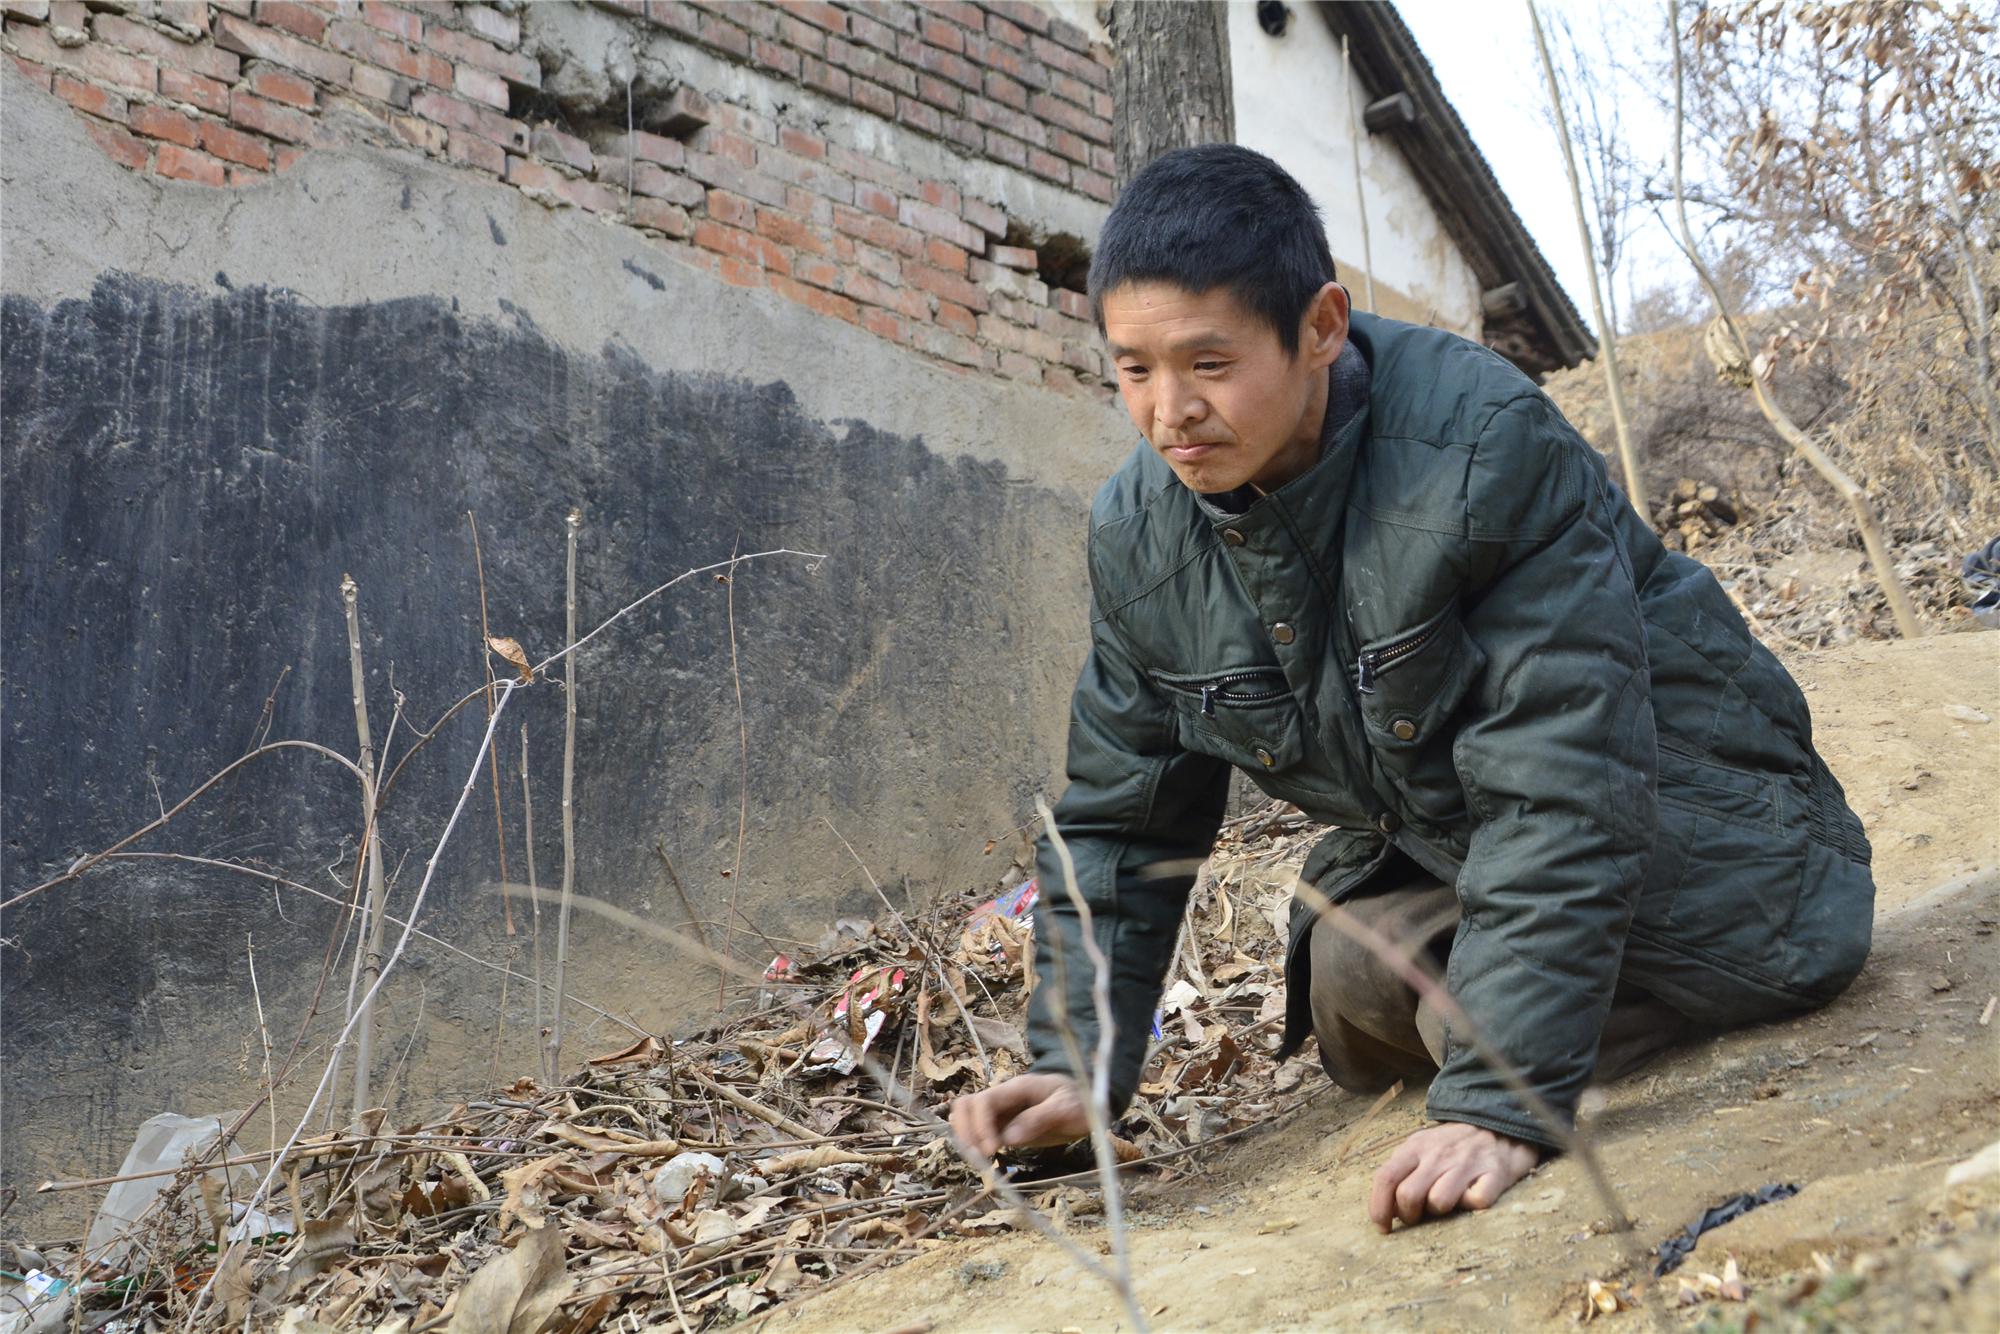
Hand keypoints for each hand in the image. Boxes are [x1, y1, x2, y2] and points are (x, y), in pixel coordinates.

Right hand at [948, 1074, 1088, 1158]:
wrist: (1086, 1103)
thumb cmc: (1079, 1102)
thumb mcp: (1067, 1108)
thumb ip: (1039, 1118)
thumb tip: (1009, 1138)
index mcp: (1018, 1088)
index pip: (984, 1102)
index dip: (981, 1125)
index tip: (992, 1149)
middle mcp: (1004, 1097)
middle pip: (966, 1105)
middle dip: (966, 1131)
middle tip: (980, 1157)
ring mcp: (1002, 1111)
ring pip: (968, 1117)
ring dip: (967, 1138)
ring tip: (980, 1160)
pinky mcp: (1005, 1126)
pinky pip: (980, 1131)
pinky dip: (976, 1144)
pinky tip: (986, 1159)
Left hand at [1368, 1122, 1540, 1231]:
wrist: (1500, 1125)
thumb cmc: (1453, 1145)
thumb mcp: (1422, 1148)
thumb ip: (1402, 1171)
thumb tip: (1388, 1209)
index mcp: (1415, 1147)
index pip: (1385, 1178)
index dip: (1378, 1208)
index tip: (1382, 1228)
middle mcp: (1438, 1154)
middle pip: (1408, 1195)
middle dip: (1409, 1216)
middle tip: (1419, 1216)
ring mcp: (1467, 1163)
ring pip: (1439, 1202)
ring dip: (1441, 1211)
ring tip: (1449, 1201)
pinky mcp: (1495, 1173)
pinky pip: (1477, 1202)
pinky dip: (1473, 1206)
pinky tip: (1474, 1194)